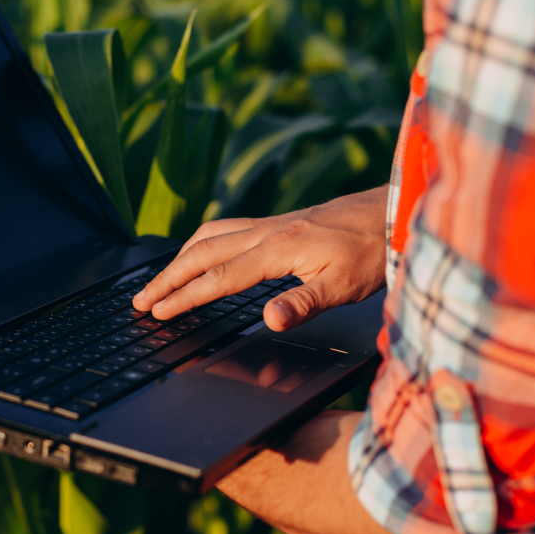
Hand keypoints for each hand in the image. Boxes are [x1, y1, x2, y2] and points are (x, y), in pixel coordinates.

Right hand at [132, 186, 387, 330]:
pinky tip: (203, 252)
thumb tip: (269, 321)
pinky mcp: (278, 223)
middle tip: (141, 300)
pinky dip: (201, 243)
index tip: (157, 311)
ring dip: (180, 258)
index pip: (218, 278)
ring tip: (161, 279)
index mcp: (276, 249)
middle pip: (202, 254)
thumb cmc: (372, 250)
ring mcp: (270, 224)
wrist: (393, 212)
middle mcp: (266, 232)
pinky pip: (226, 229)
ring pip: (210, 236)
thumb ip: (303, 303)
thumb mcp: (344, 286)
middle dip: (168, 278)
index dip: (184, 297)